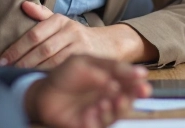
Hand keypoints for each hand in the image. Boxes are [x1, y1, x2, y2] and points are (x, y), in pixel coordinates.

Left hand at [0, 2, 156, 68]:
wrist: (107, 43)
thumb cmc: (76, 35)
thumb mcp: (61, 22)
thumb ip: (42, 15)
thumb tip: (24, 4)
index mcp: (60, 20)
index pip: (34, 34)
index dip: (16, 48)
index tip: (2, 59)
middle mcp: (70, 31)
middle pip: (41, 49)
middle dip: (21, 61)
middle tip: (6, 70)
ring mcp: (79, 46)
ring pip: (51, 60)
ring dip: (32, 69)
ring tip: (16, 76)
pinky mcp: (84, 59)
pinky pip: (62, 69)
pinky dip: (47, 75)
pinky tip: (35, 79)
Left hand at [24, 54, 150, 127]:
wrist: (43, 92)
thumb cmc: (65, 74)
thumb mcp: (84, 62)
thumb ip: (105, 67)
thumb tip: (126, 75)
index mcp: (113, 80)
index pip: (131, 83)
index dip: (138, 82)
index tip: (141, 78)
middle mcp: (110, 97)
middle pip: (128, 100)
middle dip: (131, 99)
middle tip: (126, 96)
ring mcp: (100, 112)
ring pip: (116, 115)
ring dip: (114, 110)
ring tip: (105, 103)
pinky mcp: (88, 125)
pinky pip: (98, 126)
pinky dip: (96, 121)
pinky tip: (89, 112)